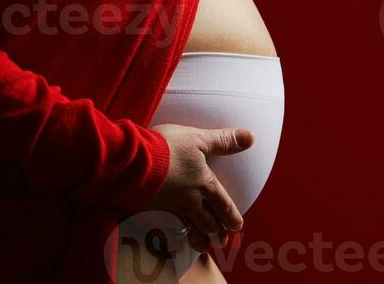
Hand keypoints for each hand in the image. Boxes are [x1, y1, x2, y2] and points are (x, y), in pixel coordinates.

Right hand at [126, 124, 254, 253]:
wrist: (134, 161)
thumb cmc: (166, 147)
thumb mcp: (197, 138)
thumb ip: (223, 140)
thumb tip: (250, 137)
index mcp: (203, 185)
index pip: (224, 205)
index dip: (232, 217)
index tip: (237, 225)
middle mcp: (190, 202)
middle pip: (208, 223)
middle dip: (217, 232)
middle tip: (222, 239)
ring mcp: (170, 211)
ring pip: (190, 231)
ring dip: (199, 240)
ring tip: (204, 246)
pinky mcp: (152, 215)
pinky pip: (166, 233)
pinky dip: (173, 240)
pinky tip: (173, 242)